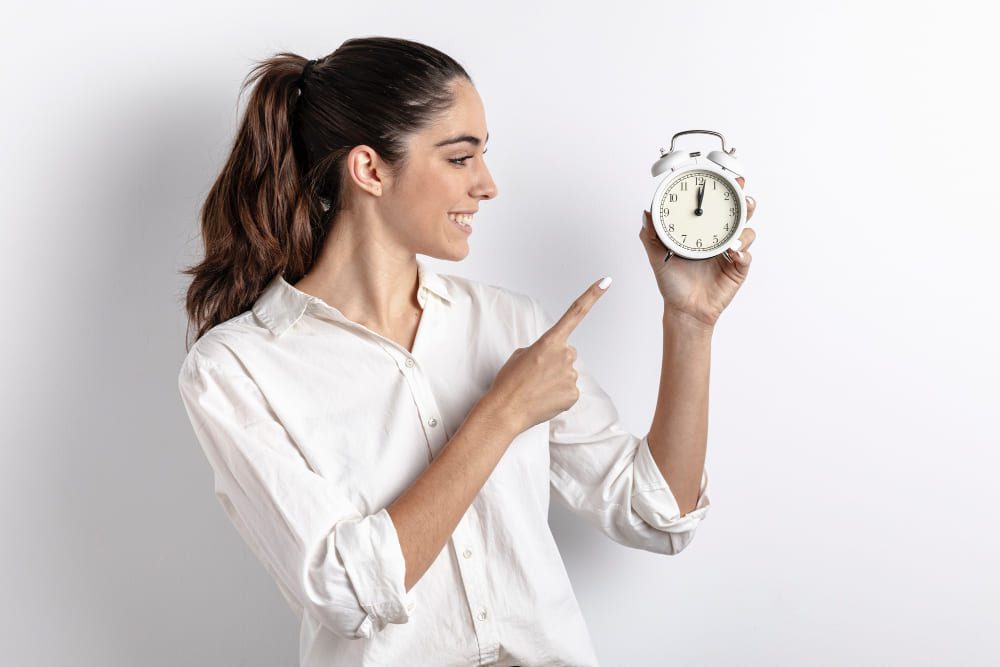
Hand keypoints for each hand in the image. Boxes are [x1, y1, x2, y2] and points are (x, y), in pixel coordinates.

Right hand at [484, 277, 610, 435]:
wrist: (506, 410)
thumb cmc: (509, 382)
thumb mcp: (521, 355)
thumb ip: (542, 349)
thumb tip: (552, 359)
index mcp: (549, 341)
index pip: (575, 313)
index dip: (592, 296)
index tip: (606, 281)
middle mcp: (564, 355)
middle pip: (567, 353)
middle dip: (555, 361)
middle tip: (536, 374)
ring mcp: (570, 375)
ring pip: (567, 373)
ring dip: (555, 379)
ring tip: (537, 388)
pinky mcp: (573, 394)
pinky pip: (569, 390)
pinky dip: (558, 394)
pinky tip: (544, 398)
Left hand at [639, 176, 756, 329]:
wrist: (683, 310)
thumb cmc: (672, 283)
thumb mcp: (657, 256)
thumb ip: (650, 235)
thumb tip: (646, 212)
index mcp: (703, 230)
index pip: (716, 206)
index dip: (724, 191)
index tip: (728, 177)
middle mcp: (720, 238)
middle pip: (740, 214)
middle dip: (745, 201)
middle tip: (743, 194)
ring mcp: (731, 253)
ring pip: (747, 232)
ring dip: (744, 228)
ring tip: (735, 233)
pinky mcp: (738, 269)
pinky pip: (746, 256)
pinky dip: (743, 251)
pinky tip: (734, 251)